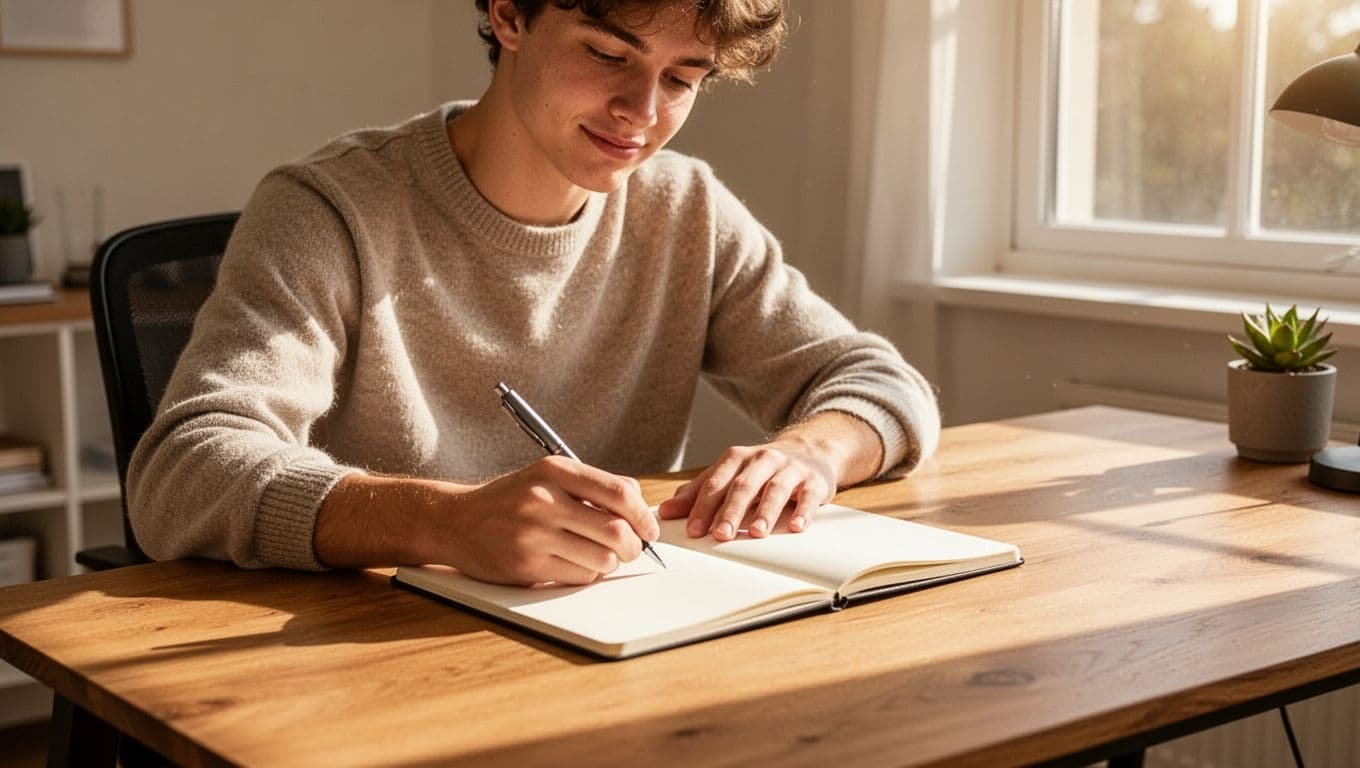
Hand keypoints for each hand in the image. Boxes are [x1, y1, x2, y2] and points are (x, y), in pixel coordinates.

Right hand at [438, 456, 658, 585]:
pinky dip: (587, 574)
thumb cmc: (510, 500)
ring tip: (599, 556)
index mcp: (554, 470)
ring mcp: (533, 534)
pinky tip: (574, 563)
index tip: (649, 528)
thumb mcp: (547, 476)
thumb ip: (591, 487)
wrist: (454, 521)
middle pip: (616, 532)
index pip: (619, 493)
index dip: (643, 516)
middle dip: (634, 547)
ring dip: (610, 563)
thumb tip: (639, 505)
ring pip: (602, 559)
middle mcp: (544, 500)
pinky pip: (579, 577)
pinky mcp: (527, 566)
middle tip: (632, 549)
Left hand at [657, 439, 835, 540]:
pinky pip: (808, 496)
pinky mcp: (814, 481)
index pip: (716, 483)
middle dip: (730, 511)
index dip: (703, 507)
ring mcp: (789, 469)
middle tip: (720, 535)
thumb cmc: (761, 470)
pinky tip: (796, 527)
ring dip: (765, 512)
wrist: (809, 451)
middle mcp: (762, 459)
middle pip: (743, 486)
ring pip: (775, 490)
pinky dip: (803, 511)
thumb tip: (665, 511)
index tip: (692, 530)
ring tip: (756, 533)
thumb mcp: (729, 475)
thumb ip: (698, 493)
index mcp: (736, 458)